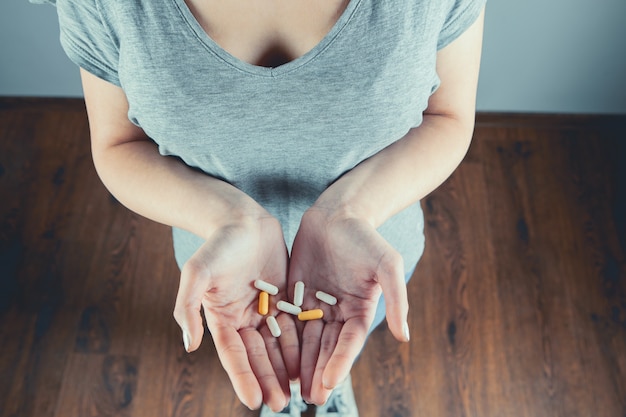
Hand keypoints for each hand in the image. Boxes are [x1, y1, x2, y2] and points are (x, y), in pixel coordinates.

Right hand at [173, 215, 299, 410]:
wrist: (242, 218)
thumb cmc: (217, 244)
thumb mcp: (197, 272)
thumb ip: (188, 307)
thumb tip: (189, 345)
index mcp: (222, 317)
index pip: (233, 354)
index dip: (243, 377)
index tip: (254, 401)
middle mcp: (244, 318)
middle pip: (258, 356)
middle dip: (269, 380)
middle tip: (281, 404)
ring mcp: (265, 309)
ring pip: (278, 345)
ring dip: (287, 368)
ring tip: (299, 391)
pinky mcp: (284, 298)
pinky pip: (294, 325)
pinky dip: (300, 344)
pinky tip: (310, 361)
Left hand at [289, 207, 409, 404]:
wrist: (337, 214)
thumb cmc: (365, 237)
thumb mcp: (387, 264)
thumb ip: (397, 299)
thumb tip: (404, 336)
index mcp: (359, 310)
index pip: (349, 342)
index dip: (341, 362)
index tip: (331, 382)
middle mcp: (337, 313)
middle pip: (326, 347)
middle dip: (318, 371)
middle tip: (310, 398)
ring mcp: (314, 306)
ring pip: (305, 339)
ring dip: (300, 364)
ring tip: (291, 388)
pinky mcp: (294, 295)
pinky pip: (287, 321)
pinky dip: (282, 341)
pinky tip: (272, 358)